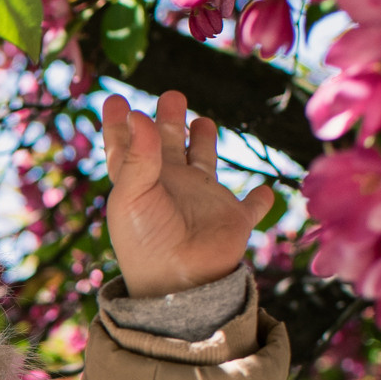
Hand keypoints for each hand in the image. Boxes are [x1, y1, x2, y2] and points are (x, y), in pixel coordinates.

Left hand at [102, 90, 271, 297]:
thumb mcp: (131, 196)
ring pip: (204, 163)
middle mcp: (170, 186)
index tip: (115, 99)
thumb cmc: (147, 242)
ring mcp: (202, 201)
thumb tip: (140, 115)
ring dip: (204, 143)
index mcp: (140, 181)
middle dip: (168, 121)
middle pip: (166, 145)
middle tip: (172, 96)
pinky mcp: (232, 217)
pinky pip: (251, 206)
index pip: (126, 146)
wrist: (178, 283)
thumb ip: (136, 156)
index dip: (120, 124)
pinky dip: (260, 200)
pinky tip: (265, 191)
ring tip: (202, 121)